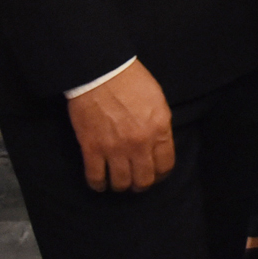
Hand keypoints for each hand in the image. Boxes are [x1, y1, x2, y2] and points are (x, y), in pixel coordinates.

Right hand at [67, 61, 173, 192]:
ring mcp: (115, 149)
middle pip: (144, 179)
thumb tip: (158, 144)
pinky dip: (98, 185)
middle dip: (141, 184)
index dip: (161, 175)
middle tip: (136, 182)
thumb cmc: (131, 81)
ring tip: (118, 182)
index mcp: (159, 130)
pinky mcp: (92, 149)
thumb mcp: (158, 101)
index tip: (155, 175)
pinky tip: (100, 184)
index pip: (165, 165)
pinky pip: (96, 177)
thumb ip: (160, 126)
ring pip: (121, 183)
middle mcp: (140, 144)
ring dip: (121, 186)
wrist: (101, 72)